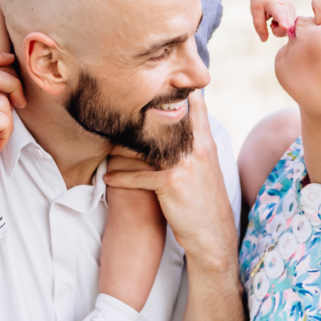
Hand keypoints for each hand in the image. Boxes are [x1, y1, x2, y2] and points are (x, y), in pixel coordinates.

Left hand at [104, 91, 236, 268]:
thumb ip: (195, 144)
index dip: (177, 90)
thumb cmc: (205, 201)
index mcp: (205, 142)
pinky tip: (108, 178)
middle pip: (163, 119)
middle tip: (116, 111)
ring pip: (144, 146)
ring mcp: (184, 164)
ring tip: (106, 147)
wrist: (213, 235)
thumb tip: (181, 125)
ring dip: (121, 148)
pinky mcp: (171, 183)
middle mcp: (196, 148)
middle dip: (138, 115)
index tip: (153, 85)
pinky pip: (138, 176)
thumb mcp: (207, 168)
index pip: (195, 104)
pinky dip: (120, 177)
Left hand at [250, 0, 295, 40]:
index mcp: (278, 6)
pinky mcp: (294, 15)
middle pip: (287, 29)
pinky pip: (289, 27)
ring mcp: (293, 12)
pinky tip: (277, 19)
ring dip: (279, 29)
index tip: (284, 27)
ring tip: (272, 19)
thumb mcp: (255, 10)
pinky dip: (281, 27)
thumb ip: (259, 26)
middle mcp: (289, 9)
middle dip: (277, 31)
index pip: (282, 16)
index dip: (283, 23)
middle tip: (270, 22)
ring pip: (288, 30)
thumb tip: (264, 40)